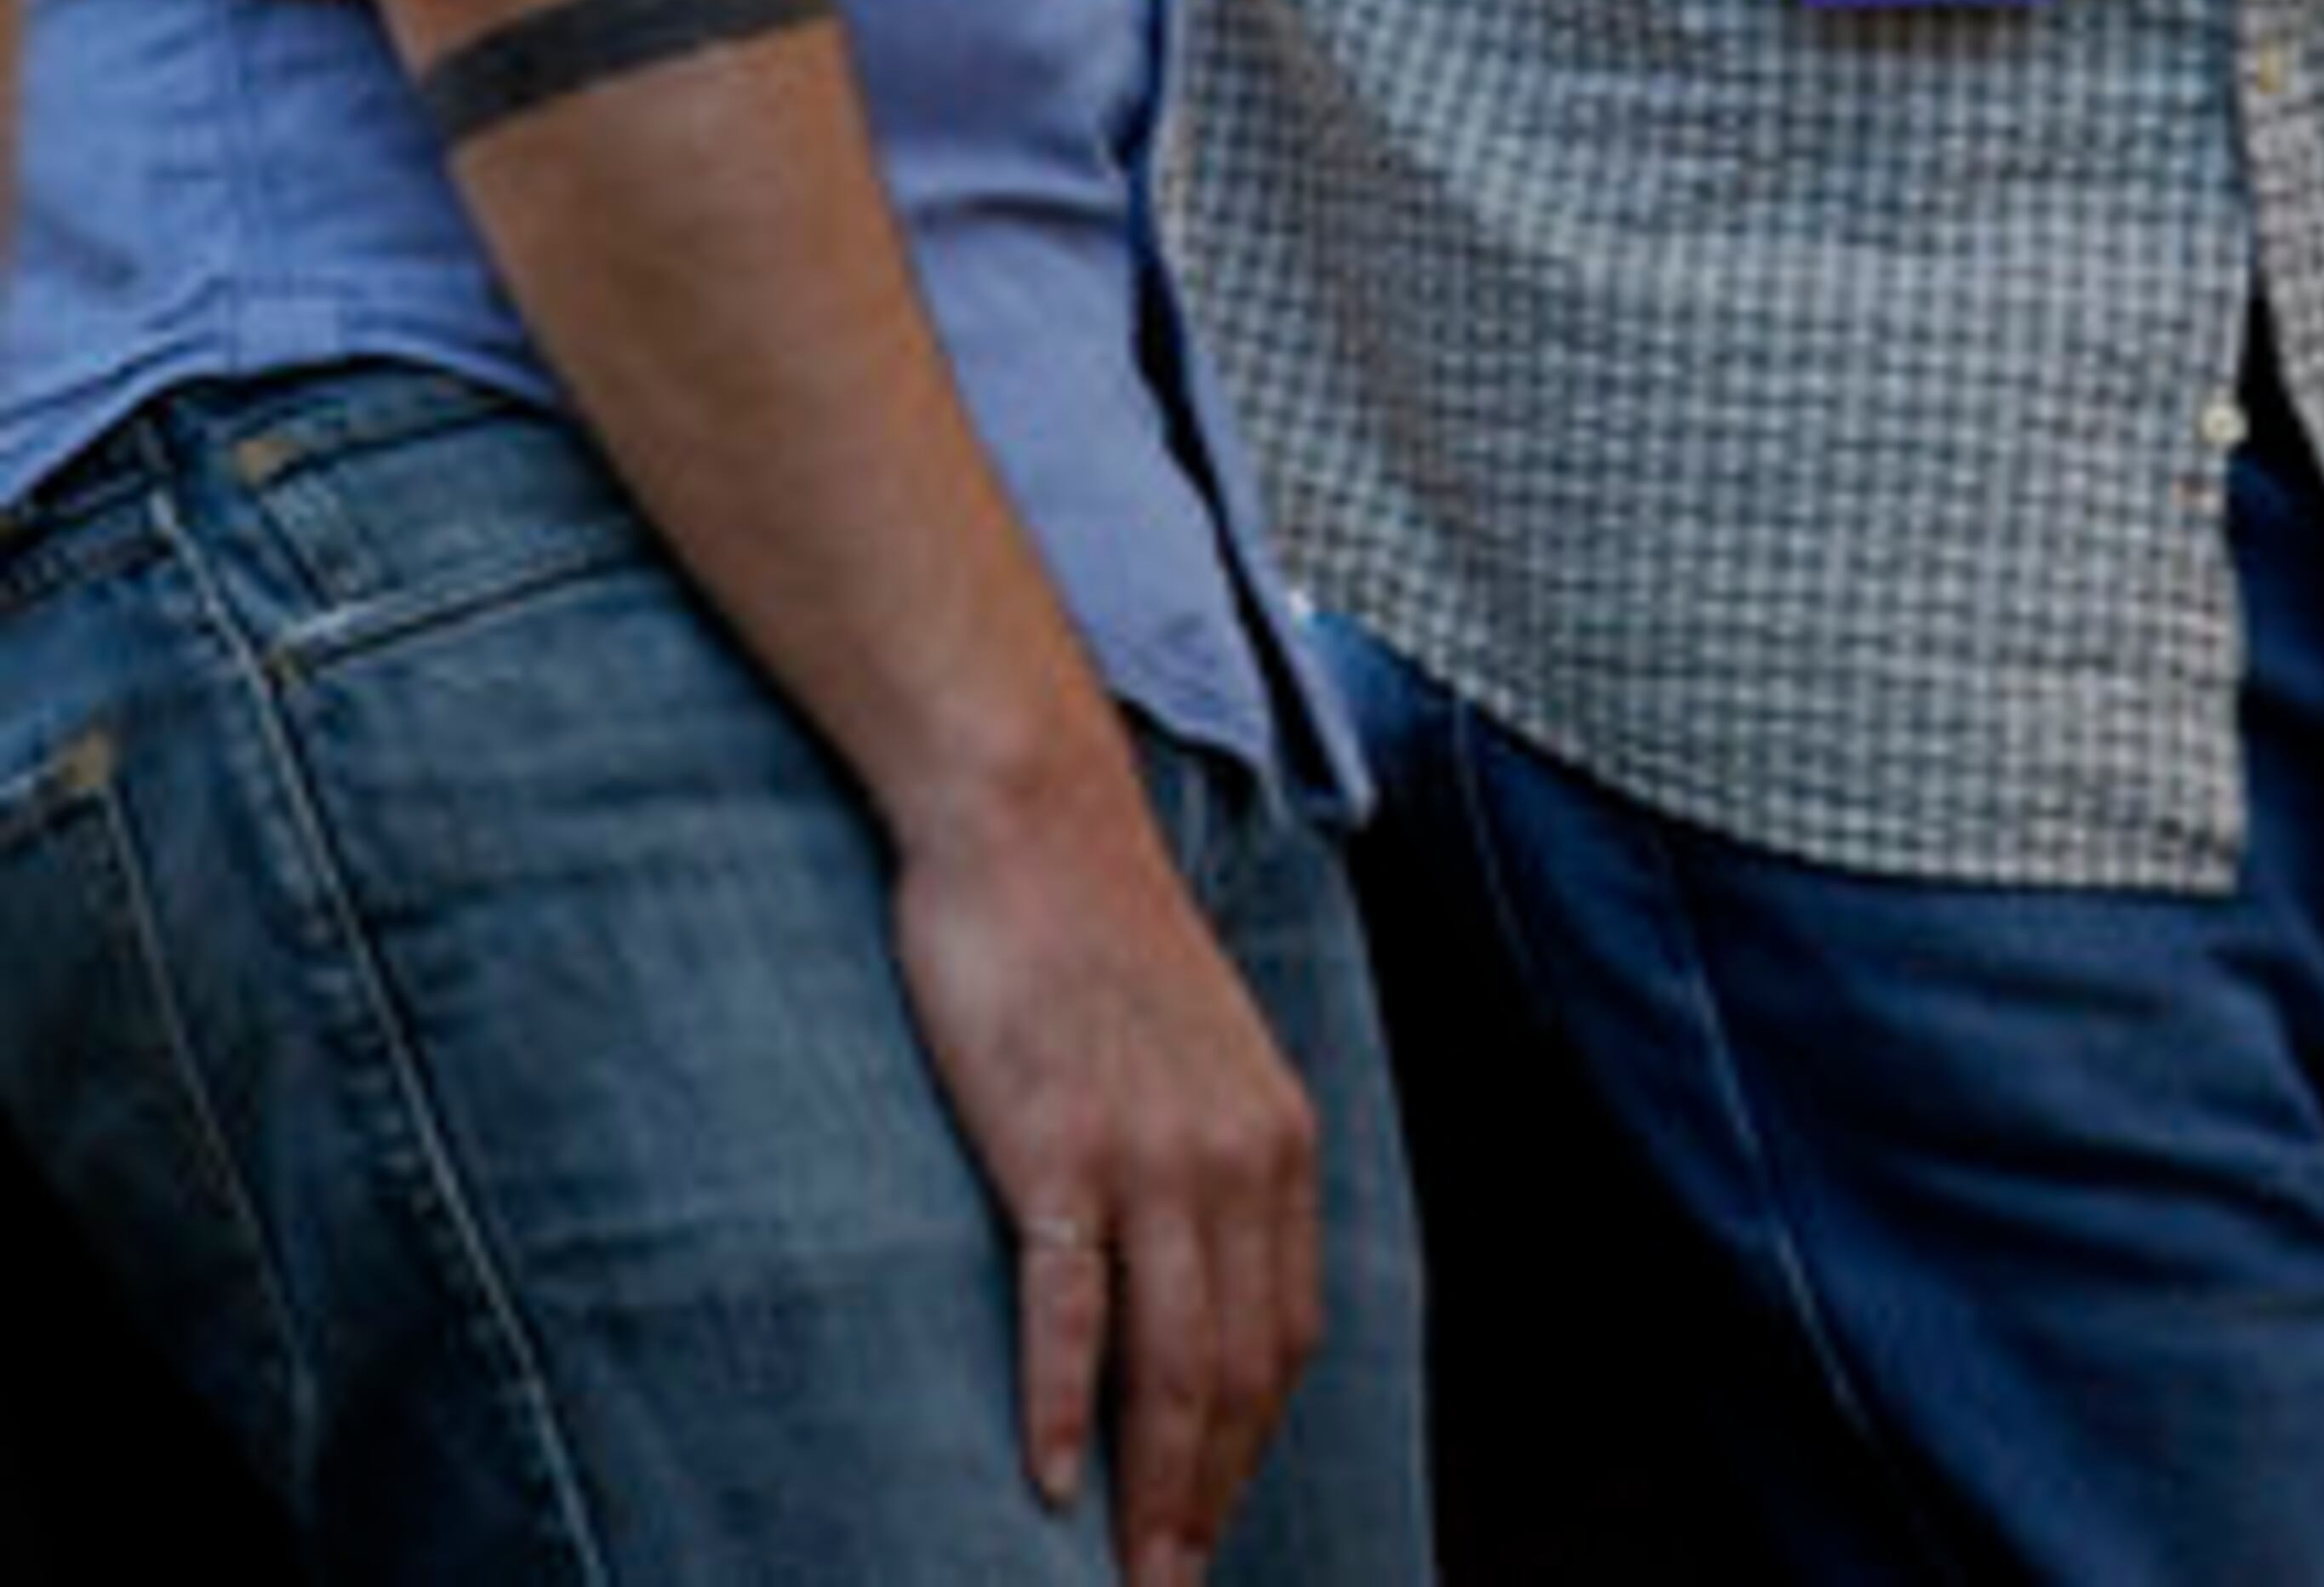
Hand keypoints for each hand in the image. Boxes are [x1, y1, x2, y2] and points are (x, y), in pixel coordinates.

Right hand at [893, 768, 1320, 1578]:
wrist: (1032, 818)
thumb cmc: (1095, 935)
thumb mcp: (1192, 1052)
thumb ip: (1206, 1161)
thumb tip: (1194, 1274)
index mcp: (1275, 1139)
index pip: (1285, 1338)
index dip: (1252, 1449)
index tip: (1214, 1523)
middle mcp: (1233, 1156)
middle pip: (1236, 1375)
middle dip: (1208, 1501)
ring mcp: (1147, 1152)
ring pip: (1167, 1363)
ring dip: (1151, 1491)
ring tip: (1130, 1581)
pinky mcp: (1055, 1144)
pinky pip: (1068, 1306)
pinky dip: (1061, 1405)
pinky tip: (1044, 1481)